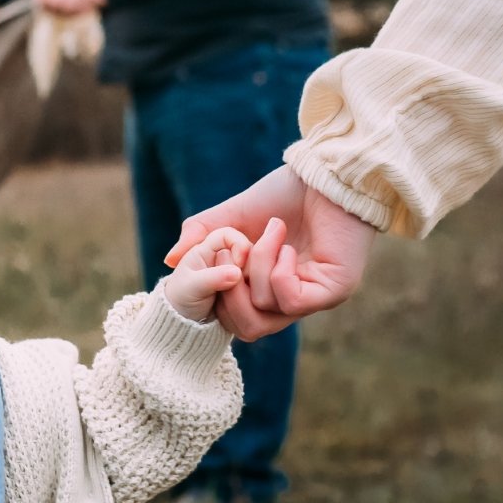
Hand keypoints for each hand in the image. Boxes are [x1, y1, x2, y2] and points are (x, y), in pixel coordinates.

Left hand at [160, 226, 252, 323]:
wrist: (185, 322)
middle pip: (248, 250)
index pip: (229, 234)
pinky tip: (248, 302)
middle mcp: (224, 257)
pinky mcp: (246, 287)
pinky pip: (259, 284)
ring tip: (241, 296)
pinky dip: (256, 291)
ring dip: (253, 281)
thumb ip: (212, 278)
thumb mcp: (192, 288)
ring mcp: (236, 272)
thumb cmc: (182, 300)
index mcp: (207, 249)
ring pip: (256, 268)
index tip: (238, 264)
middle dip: (248, 266)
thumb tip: (236, 274)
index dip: (238, 245)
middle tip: (240, 284)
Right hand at [165, 165, 376, 340]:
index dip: (215, 296)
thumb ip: (202, 236)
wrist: (326, 174)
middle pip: (246, 329)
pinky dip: (275, 270)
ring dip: (257, 265)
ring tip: (272, 230)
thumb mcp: (232, 217)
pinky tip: (284, 243)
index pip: (233, 318)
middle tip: (234, 254)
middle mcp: (292, 301)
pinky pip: (288, 300)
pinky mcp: (332, 291)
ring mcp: (313, 298)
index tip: (215, 260)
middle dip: (228, 291)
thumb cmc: (285, 193)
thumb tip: (170, 261)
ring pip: (264, 310)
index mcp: (269, 288)